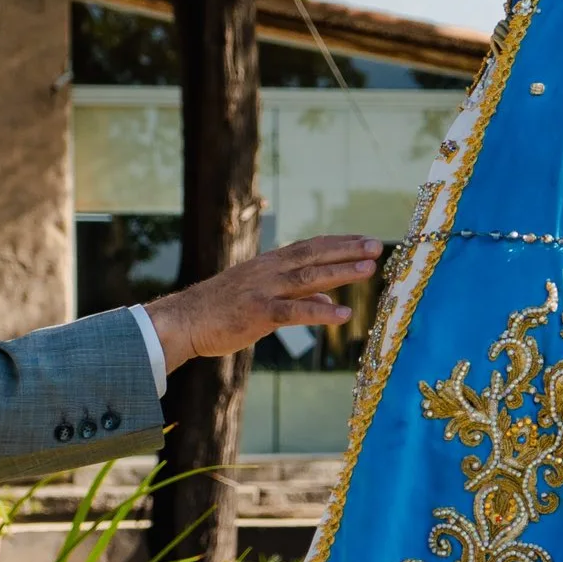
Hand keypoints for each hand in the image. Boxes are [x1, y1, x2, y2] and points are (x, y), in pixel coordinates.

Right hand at [144, 236, 383, 372]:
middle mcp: (269, 271)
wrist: (184, 322)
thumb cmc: (221, 311)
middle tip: (378, 246)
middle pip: (315, 254)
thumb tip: (328, 298)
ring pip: (309, 276)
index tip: (365, 240)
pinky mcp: (258, 313)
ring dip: (342, 272)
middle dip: (349, 250)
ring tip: (370, 269)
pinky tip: (343, 314)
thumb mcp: (261, 298)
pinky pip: (294, 311)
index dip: (340, 242)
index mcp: (270, 264)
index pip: (311, 247)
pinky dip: (320, 311)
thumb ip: (296, 296)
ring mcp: (264, 290)